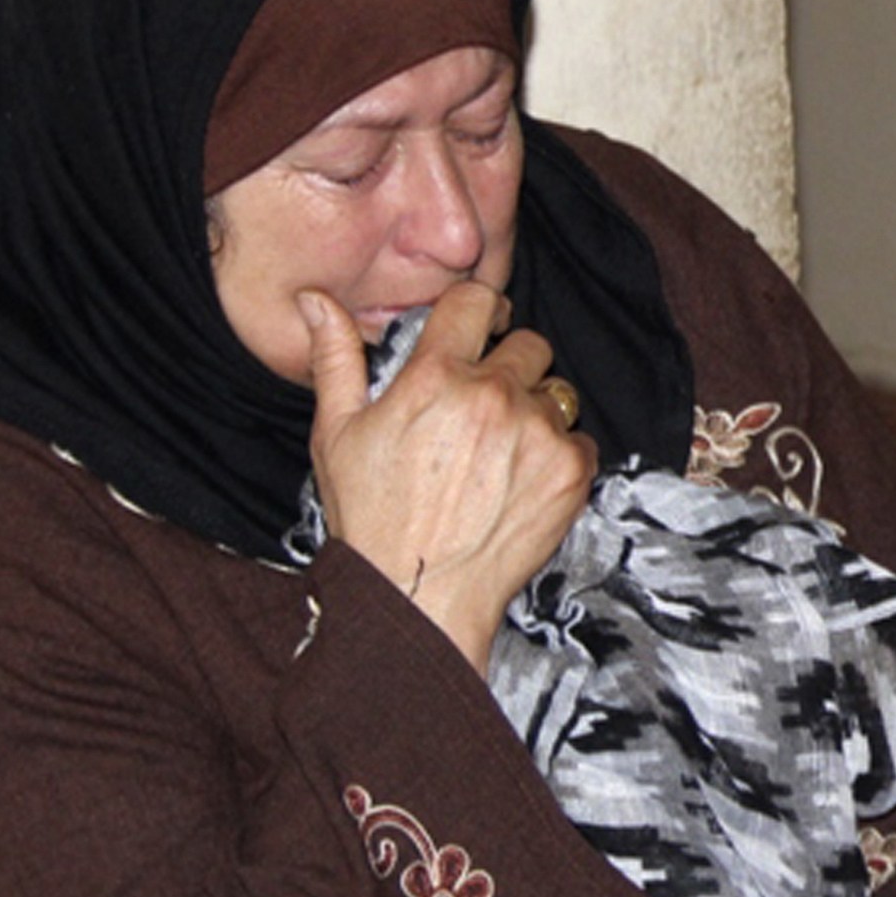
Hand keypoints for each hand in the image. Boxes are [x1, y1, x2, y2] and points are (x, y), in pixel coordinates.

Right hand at [300, 281, 593, 670]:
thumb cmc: (372, 519)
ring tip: (501, 449)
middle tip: (485, 405)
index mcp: (436, 377)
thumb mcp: (337, 433)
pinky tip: (521, 479)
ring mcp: (538, 433)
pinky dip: (558, 454)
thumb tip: (316, 300)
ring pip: (557, 392)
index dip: (478, 311)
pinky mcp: (570, 471)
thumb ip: (336, 358)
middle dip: (509, 365)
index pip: (475, 301)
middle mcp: (493, 396)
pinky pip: (579, 438)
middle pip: (529, 344)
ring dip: (536, 410)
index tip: (479, 330)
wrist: (419, 595)